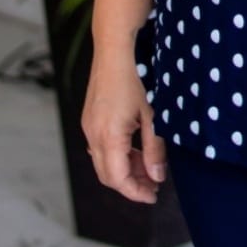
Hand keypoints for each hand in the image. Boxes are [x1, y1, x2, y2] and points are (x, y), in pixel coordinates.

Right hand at [81, 54, 166, 204]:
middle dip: (130, 184)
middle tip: (153, 185)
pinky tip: (135, 150)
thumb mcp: (152, 115)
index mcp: (109, 136)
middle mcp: (93, 135)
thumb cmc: (136, 78)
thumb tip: (157, 176)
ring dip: (124, 169)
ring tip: (148, 167)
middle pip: (108, 175)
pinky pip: (100, 147)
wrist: (115, 50)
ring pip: (103, 162)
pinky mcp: (89, 119)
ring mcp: (89, 127)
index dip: (136, 192)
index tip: (153, 195)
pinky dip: (117, 155)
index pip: (118, 179)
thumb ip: (154, 149)